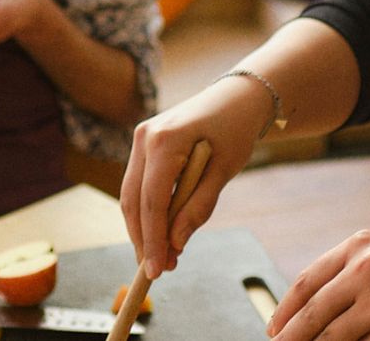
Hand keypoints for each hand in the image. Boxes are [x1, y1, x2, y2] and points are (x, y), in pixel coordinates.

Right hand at [119, 75, 273, 278]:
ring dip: (143, 228)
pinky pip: (139, 184)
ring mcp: (141, 138)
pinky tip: (161, 233)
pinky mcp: (144, 143)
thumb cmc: (236, 130)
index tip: (157, 269)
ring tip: (162, 258)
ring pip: (131, 195)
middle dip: (144, 239)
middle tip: (158, 271)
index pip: (151, 200)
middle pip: (133, 200)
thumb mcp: (224, 171)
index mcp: (165, 140)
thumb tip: (175, 243)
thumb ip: (198, 206)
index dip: (153, 239)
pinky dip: (148, 210)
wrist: (238, 97)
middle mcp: (145, 137)